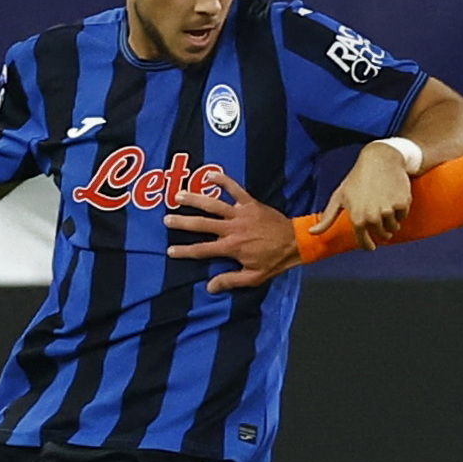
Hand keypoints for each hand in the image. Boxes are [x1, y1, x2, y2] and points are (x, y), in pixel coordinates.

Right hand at [164, 173, 298, 291]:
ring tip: (178, 195)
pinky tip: (210, 174)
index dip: (184, 251)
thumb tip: (209, 287)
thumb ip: (230, 281)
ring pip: (213, 205)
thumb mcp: (253, 277)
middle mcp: (233, 229)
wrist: (295, 242)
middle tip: (166, 220)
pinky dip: (223, 180)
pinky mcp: (250, 203)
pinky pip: (235, 189)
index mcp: (231, 247)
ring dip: (195, 199)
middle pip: (202, 224)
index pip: (202, 250)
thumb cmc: (274, 261)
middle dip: (182, 222)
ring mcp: (241, 214)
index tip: (170, 250)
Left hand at [314, 143, 411, 249]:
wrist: (380, 159)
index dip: (368, 245)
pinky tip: (393, 197)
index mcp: (357, 218)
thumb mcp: (339, 196)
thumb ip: (327, 218)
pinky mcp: (402, 203)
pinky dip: (400, 209)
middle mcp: (373, 217)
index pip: (365, 243)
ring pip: (394, 226)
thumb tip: (311, 233)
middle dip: (382, 230)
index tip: (371, 246)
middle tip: (379, 216)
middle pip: (382, 235)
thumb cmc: (356, 178)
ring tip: (385, 205)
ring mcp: (388, 210)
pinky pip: (403, 215)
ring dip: (391, 220)